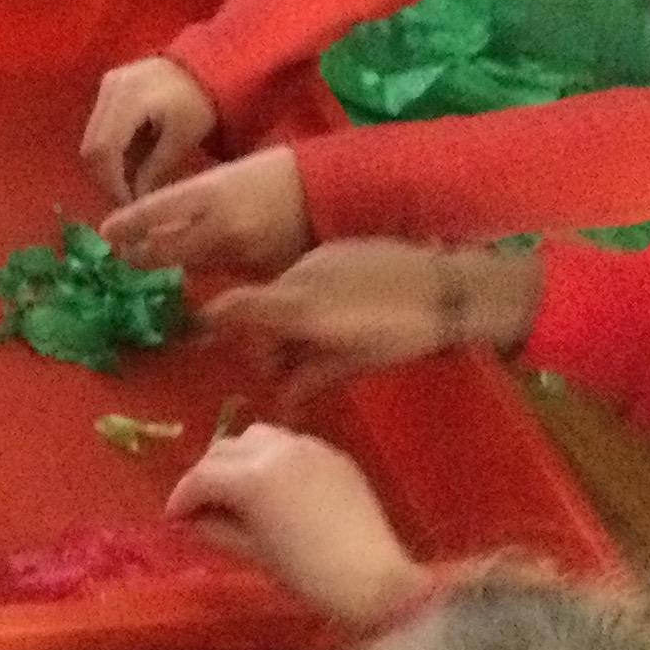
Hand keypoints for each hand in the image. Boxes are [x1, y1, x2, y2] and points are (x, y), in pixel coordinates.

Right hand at [82, 57, 218, 203]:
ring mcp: (107, 85)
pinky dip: (112, 148)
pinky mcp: (108, 87)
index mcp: (129, 98)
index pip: (104, 149)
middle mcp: (110, 88)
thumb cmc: (199, 103)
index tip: (128, 204)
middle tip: (128, 198)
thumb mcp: (181, 140)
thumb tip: (135, 202)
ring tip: (131, 181)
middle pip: (92, 145)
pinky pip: (99, 125)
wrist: (206, 66)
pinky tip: (131, 160)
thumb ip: (154, 170)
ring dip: (108, 164)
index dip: (111, 182)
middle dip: (107, 177)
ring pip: (92, 137)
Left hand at [102, 145, 311, 275]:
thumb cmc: (269, 173)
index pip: (153, 210)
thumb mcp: (223, 177)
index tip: (105, 233)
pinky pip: (221, 281)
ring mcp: (237, 254)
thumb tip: (151, 226)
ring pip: (188, 268)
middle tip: (126, 256)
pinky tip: (202, 271)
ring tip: (155, 263)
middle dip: (140, 256)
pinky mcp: (255, 274)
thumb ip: (189, 202)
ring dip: (170, 267)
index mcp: (208, 191)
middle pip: (162, 251)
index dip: (126, 225)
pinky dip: (207, 277)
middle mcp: (218, 225)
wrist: (323, 189)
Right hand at [166, 425, 425, 627]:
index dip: (181, 498)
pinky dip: (270, 458)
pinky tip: (274, 486)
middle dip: (206, 475)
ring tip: (236, 488)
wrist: (373, 580)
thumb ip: (215, 530)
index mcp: (252, 477)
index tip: (173, 519)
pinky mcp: (332, 453)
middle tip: (200, 505)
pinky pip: (289, 444)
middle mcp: (277, 449)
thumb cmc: (307, 575)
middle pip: (224, 448)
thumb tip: (191, 521)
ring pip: (256, 436)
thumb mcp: (253, 554)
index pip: (201, 477)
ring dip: (237, 458)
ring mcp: (308, 446)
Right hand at [205, 240, 545, 411]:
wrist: (449, 285)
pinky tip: (335, 319)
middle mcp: (300, 275)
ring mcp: (320, 258)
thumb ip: (310, 377)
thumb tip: (282, 401)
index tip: (201, 335)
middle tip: (284, 372)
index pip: (237, 307)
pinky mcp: (340, 249)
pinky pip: (308, 276)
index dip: (212, 321)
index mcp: (299, 306)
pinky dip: (307, 300)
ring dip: (287, 320)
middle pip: (261, 306)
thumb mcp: (354, 361)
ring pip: (285, 291)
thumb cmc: (402, 331)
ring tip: (314, 349)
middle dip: (264, 340)